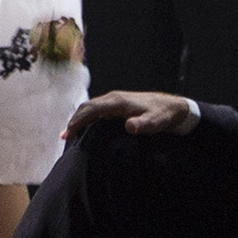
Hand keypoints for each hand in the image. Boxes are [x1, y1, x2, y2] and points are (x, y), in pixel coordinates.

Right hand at [65, 90, 198, 138]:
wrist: (172, 107)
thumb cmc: (162, 116)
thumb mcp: (155, 123)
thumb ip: (143, 125)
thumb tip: (129, 126)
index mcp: (118, 102)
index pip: (92, 109)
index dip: (79, 120)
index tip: (68, 132)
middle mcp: (114, 98)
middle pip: (87, 107)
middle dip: (74, 120)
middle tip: (64, 138)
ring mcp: (115, 101)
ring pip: (91, 108)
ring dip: (79, 119)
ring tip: (70, 136)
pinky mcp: (117, 105)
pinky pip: (97, 110)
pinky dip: (87, 119)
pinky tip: (85, 130)